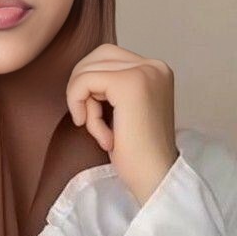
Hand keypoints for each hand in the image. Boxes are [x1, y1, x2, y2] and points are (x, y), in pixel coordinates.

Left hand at [66, 43, 179, 205]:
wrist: (155, 177)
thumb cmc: (137, 153)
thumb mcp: (124, 110)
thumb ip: (111, 87)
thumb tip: (81, 73)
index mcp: (156, 70)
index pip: (106, 58)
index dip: (90, 88)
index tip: (99, 120)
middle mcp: (154, 65)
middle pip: (95, 58)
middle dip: (82, 89)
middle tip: (90, 122)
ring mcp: (144, 72)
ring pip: (87, 70)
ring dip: (83, 103)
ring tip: (101, 132)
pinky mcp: (129, 84)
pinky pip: (84, 82)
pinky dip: (81, 108)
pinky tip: (101, 135)